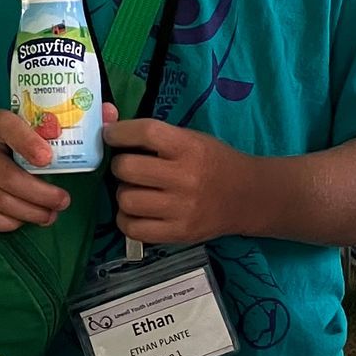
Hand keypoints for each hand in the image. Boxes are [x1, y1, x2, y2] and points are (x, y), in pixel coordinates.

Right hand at [0, 108, 72, 233]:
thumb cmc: (3, 150)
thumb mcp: (18, 135)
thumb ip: (46, 136)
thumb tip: (89, 138)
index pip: (7, 126)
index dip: (28, 143)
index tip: (48, 159)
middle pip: (8, 176)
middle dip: (41, 194)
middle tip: (63, 202)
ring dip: (30, 212)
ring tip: (49, 216)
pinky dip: (9, 223)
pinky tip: (23, 221)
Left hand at [109, 116, 250, 245]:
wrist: (248, 196)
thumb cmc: (214, 162)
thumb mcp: (191, 139)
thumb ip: (154, 134)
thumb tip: (107, 122)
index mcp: (189, 147)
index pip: (145, 132)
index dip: (119, 132)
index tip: (111, 135)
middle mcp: (185, 178)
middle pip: (127, 168)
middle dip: (121, 166)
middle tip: (130, 168)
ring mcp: (181, 209)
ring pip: (126, 200)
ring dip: (124, 194)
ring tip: (137, 191)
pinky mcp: (178, 233)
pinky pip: (133, 228)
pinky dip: (127, 219)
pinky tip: (137, 212)